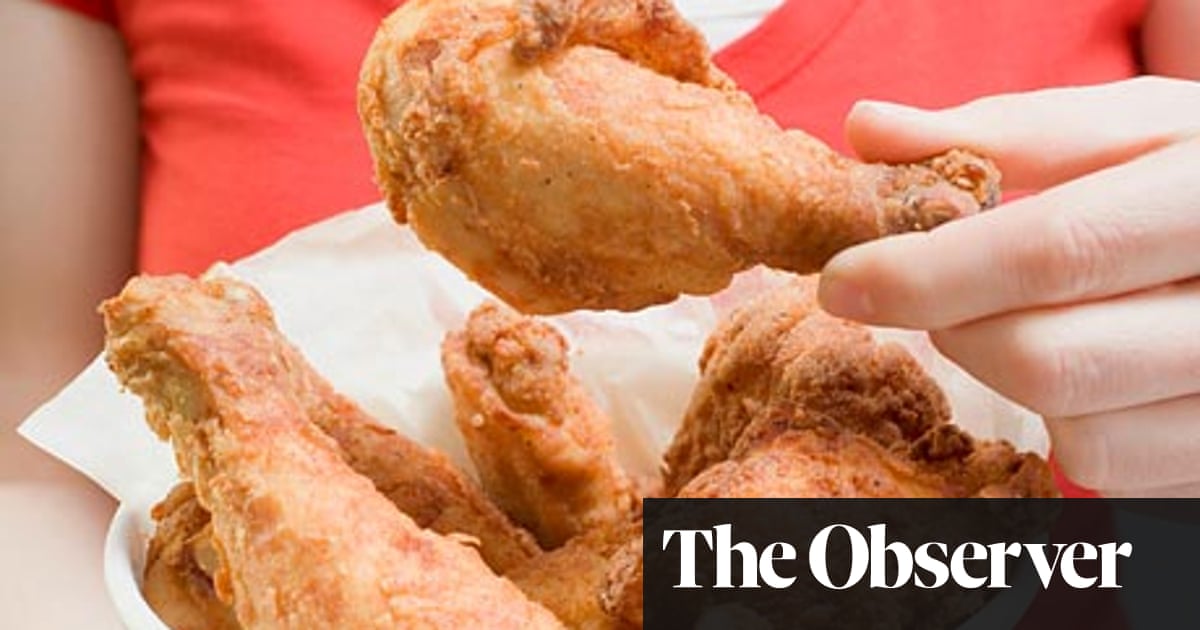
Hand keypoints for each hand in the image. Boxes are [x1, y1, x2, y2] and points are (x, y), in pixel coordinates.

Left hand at [819, 77, 1199, 496]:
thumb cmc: (1199, 180)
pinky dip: (1075, 425)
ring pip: (1084, 438)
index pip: (1054, 250)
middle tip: (939, 297)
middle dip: (959, 331)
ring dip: (1015, 382)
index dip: (930, 273)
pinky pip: (1121, 476)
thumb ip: (1008, 133)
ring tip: (1030, 321)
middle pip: (1050, 361)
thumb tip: (869, 130)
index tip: (843, 281)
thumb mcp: (1135, 129)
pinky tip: (1088, 366)